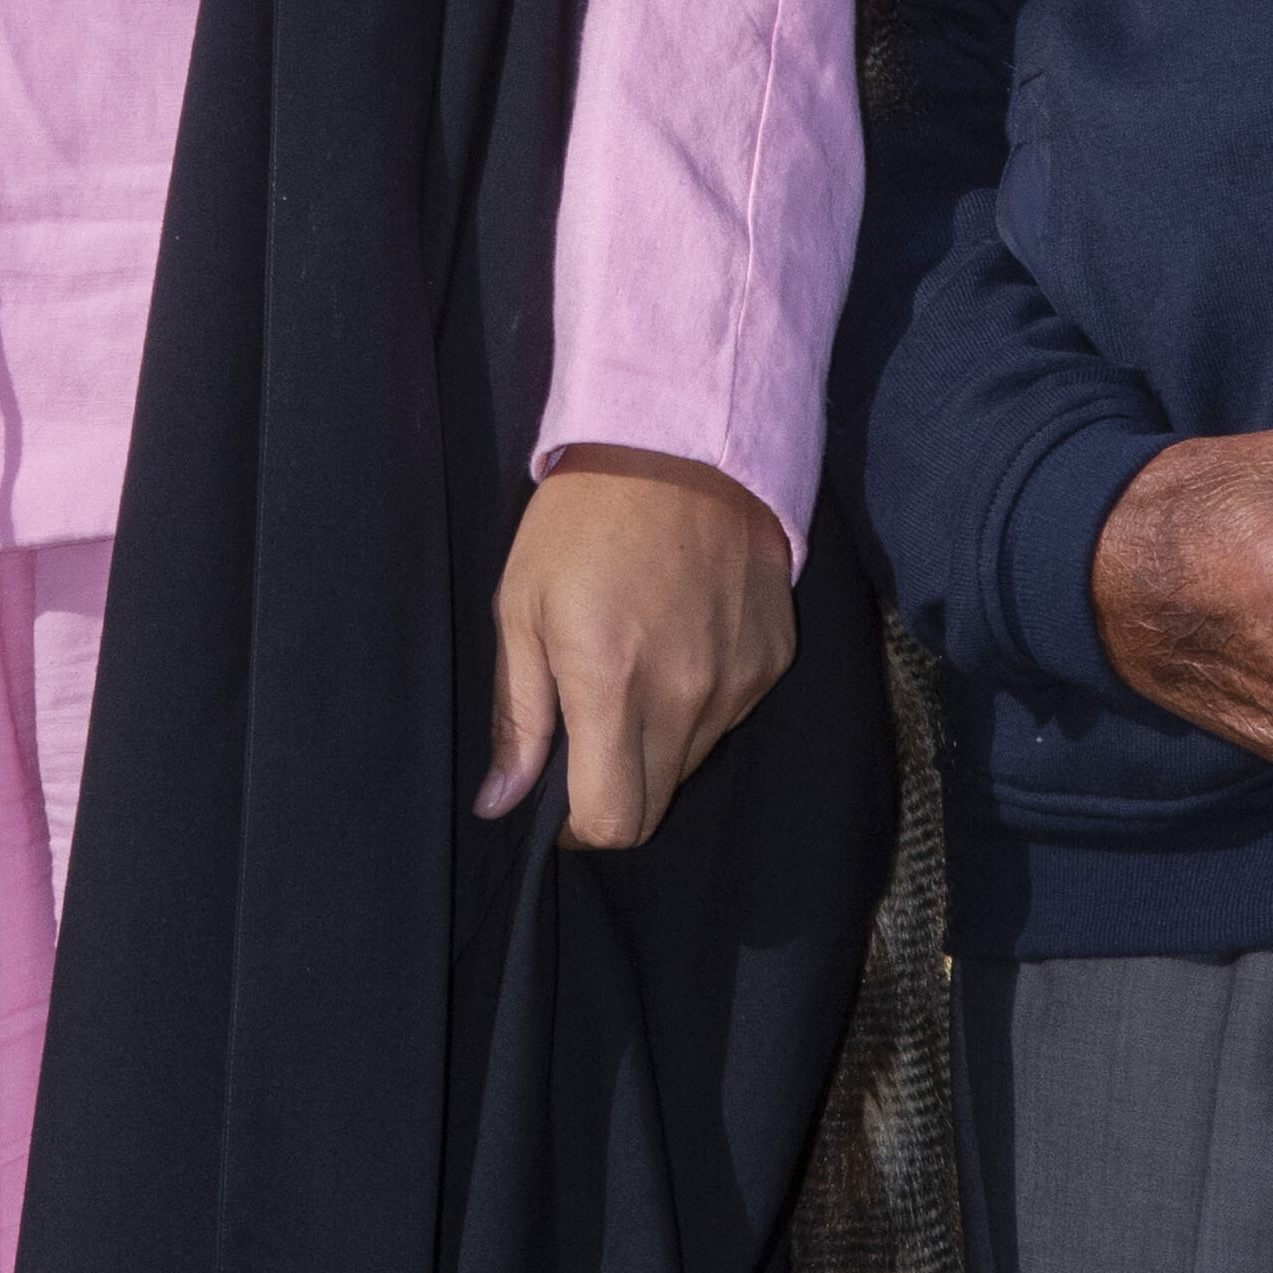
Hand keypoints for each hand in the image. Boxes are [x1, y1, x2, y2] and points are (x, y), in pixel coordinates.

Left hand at [481, 451, 796, 851]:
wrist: (683, 443)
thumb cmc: (582, 521)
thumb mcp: (521, 608)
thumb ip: (518, 717)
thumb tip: (499, 804)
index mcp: (612, 687)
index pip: (614, 821)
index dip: (581, 828)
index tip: (561, 806)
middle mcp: (686, 697)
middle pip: (656, 803)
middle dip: (616, 790)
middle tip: (589, 734)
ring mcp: (738, 681)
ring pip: (692, 760)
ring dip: (657, 743)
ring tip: (634, 668)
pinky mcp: (773, 659)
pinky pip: (729, 714)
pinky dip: (699, 702)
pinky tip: (678, 641)